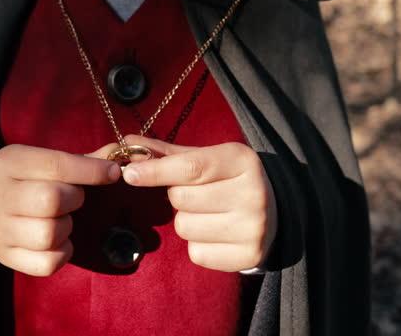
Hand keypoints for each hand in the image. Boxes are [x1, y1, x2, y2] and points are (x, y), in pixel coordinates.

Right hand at [0, 143, 121, 275]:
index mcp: (9, 162)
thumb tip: (117, 152)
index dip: (91, 170)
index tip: (113, 172)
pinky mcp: (5, 255)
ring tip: (61, 218)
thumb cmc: (28, 179)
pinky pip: (47, 263)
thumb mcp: (45, 161)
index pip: (55, 165)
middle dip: (74, 199)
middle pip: (51, 200)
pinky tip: (59, 240)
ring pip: (48, 234)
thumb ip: (83, 159)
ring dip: (66, 227)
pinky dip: (62, 253)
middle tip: (73, 197)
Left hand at [121, 135, 276, 271]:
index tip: (129, 174)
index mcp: (242, 161)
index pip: (190, 168)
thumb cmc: (227, 179)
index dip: (155, 171)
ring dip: (186, 221)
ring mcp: (254, 227)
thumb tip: (127, 143)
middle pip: (182, 198)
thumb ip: (167, 153)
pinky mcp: (249, 256)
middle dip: (177, 196)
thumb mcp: (206, 158)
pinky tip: (215, 234)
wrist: (273, 213)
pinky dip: (197, 245)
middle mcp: (253, 193)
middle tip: (196, 194)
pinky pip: (196, 253)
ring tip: (207, 214)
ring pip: (185, 227)